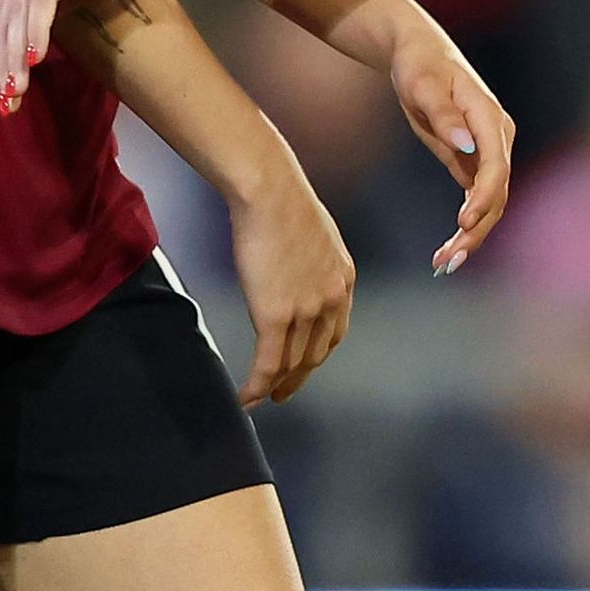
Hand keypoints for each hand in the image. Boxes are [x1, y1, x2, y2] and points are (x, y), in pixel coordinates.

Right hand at [228, 172, 355, 406]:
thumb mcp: (311, 236)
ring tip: (261, 399)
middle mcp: (331, 298)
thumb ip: (309, 262)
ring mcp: (306, 309)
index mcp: (343, 279)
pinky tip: (246, 399)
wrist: (270, 192)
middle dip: (298, 377)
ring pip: (291, 362)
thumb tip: (290, 268)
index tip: (303, 366)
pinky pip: (268, 363)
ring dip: (276, 386)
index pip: (335, 332)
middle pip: (315, 353)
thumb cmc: (281, 202)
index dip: (317, 354)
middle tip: (281, 393)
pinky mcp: (277, 314)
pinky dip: (257, 386)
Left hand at [383, 21, 517, 274]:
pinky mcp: (475, 163)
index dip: (483, 196)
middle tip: (448, 261)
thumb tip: (466, 145)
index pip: (496, 166)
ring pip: (490, 203)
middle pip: (497, 192)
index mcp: (490, 119)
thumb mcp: (424, 85)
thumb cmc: (420, 66)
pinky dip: (466, 227)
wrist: (419, 55)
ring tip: (443, 264)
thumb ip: (445, 115)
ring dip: (472, 235)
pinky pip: (477, 200)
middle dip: (477, 229)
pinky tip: (448, 250)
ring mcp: (490, 153)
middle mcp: (498, 139)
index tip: (463, 222)